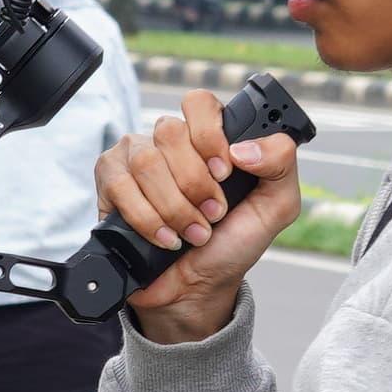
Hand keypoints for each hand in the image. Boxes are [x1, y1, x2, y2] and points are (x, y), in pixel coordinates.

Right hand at [96, 88, 299, 345]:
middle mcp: (169, 140)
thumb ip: (281, 163)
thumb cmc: (233, 243)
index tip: (225, 173)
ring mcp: (136, 157)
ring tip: (191, 233)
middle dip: (195, 184)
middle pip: (170, 133)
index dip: (209, 135)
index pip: (199, 103)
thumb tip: (244, 147)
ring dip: (174, 207)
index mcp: (209, 135)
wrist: (197, 288)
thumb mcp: (277, 205)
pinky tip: (164, 238)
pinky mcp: (109, 181)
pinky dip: (147, 219)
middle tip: (212, 215)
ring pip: (146, 162)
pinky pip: (120, 186)